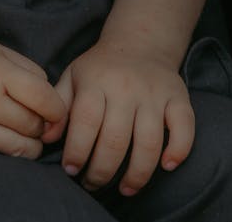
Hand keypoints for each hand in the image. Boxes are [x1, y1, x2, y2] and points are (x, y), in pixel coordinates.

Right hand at [0, 38, 66, 158]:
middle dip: (45, 123)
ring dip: (35, 140)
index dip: (57, 107)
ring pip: (26, 139)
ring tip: (32, 134)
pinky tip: (19, 144)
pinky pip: (7, 151)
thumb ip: (24, 67)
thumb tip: (49, 95)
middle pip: (37, 119)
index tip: (55, 111)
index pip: (44, 93)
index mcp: (0, 67)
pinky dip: (21, 150)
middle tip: (42, 121)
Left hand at [54, 43, 193, 195]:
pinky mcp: (178, 97)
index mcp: (96, 81)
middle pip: (115, 140)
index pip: (85, 122)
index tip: (71, 170)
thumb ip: (59, 104)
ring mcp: (154, 93)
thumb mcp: (73, 76)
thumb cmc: (100, 67)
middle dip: (102, 171)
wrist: (139, 42)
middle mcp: (125, 87)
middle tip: (93, 184)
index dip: (76, 151)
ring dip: (137, 174)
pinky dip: (179, 150)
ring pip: (149, 142)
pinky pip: (184, 127)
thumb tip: (47, 136)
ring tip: (125, 189)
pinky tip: (166, 166)